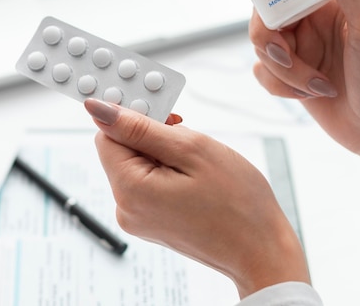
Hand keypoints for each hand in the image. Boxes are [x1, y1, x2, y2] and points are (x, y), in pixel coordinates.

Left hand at [84, 98, 309, 298]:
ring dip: (164, 152)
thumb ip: (141, 127)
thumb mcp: (191, 150)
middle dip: (153, 134)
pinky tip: (195, 176)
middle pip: (122, 150)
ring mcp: (139, 220)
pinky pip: (150, 183)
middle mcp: (126, 209)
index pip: (107, 134)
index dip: (135, 116)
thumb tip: (97, 109)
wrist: (262, 250)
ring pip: (139, 165)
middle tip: (188, 135)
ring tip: (198, 162)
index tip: (167, 113)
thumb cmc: (237, 201)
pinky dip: (169, 171)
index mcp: (130, 189)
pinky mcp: (153, 224)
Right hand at [211, 0, 359, 202]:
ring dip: (285, 71)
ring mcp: (298, 47)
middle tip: (287, 54)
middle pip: (262, 13)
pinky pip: (262, 73)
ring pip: (260, 47)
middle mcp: (309, 19)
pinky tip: (310, 94)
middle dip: (269, 38)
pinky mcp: (289, 76)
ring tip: (317, 84)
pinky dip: (281, 86)